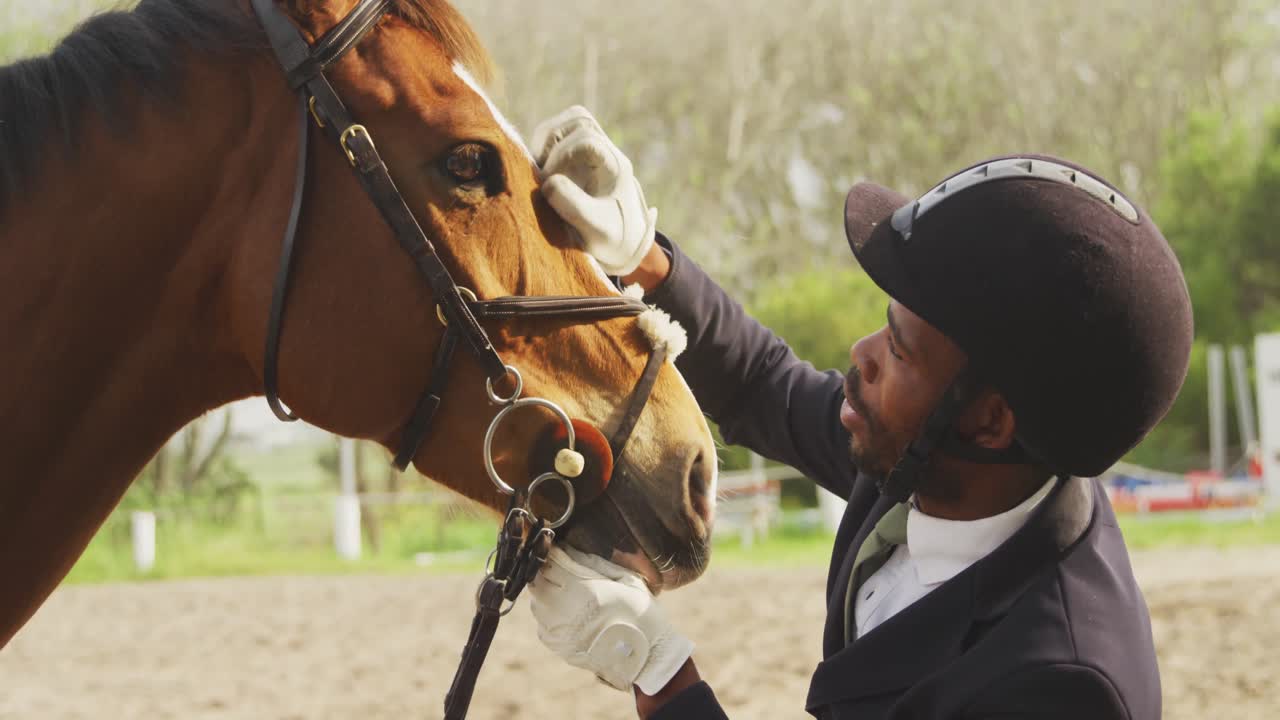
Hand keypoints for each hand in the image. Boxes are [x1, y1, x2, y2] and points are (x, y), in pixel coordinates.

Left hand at [529, 546, 692, 694]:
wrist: (645, 657)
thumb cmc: (640, 613)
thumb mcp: (626, 580)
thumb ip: (595, 564)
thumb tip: (570, 550)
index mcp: (583, 589)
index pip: (551, 563)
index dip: (552, 554)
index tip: (557, 550)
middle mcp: (564, 610)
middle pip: (536, 583)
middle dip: (544, 573)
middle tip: (558, 570)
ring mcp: (558, 630)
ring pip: (536, 604)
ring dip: (545, 594)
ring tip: (564, 593)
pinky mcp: (557, 646)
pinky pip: (542, 624)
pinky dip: (549, 616)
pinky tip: (567, 614)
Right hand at [532, 106, 657, 276]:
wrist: (624, 246)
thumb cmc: (614, 239)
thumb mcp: (597, 230)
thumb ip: (574, 207)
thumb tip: (549, 183)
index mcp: (615, 165)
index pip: (587, 138)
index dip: (562, 154)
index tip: (551, 182)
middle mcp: (604, 152)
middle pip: (578, 118)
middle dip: (552, 139)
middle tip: (541, 171)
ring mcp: (590, 154)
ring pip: (565, 124)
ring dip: (544, 142)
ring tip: (538, 172)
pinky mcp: (576, 160)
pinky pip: (556, 137)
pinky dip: (542, 150)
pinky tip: (538, 175)